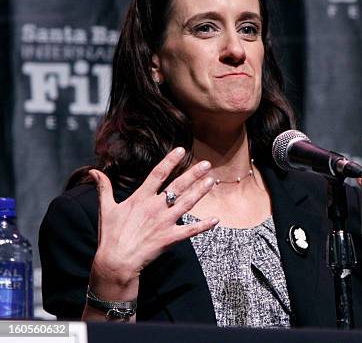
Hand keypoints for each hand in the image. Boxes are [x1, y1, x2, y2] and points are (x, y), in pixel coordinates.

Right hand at [88, 147, 217, 299]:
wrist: (115, 262)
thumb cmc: (110, 236)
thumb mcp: (106, 209)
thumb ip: (104, 188)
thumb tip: (94, 171)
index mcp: (140, 199)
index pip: (158, 174)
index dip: (171, 161)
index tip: (182, 150)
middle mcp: (155, 207)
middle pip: (178, 186)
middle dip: (193, 174)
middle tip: (207, 164)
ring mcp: (164, 222)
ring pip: (187, 203)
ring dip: (200, 192)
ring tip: (211, 181)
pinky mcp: (170, 238)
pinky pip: (190, 231)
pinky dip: (204, 226)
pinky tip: (216, 220)